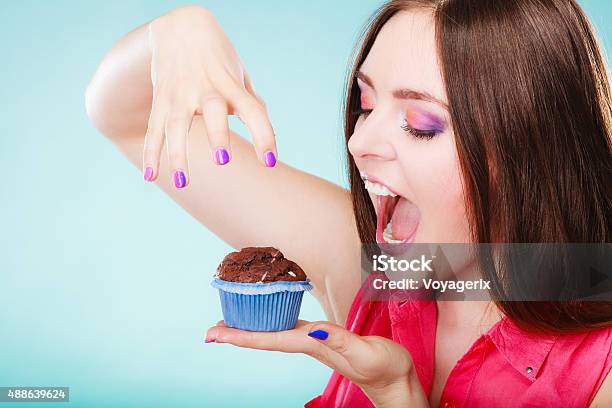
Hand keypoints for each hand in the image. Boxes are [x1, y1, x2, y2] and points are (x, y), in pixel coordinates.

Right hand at [144, 5, 275, 186]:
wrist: (180, 26)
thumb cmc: (218, 57)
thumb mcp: (239, 73)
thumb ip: (252, 103)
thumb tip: (269, 132)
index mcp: (231, 84)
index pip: (252, 109)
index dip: (263, 134)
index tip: (270, 160)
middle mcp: (205, 88)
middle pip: (212, 111)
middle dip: (217, 135)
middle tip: (223, 161)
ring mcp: (179, 94)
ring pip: (177, 125)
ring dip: (178, 154)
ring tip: (184, 183)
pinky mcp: (160, 100)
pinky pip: (154, 129)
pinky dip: (151, 152)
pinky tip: (150, 176)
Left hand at [205, 320, 428, 407]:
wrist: (396, 382)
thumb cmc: (385, 368)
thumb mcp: (365, 352)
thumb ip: (341, 341)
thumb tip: (315, 331)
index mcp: (314, 346)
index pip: (270, 340)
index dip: (242, 336)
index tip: (215, 334)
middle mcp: (309, 345)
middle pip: (265, 338)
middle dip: (237, 334)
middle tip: (210, 330)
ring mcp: (315, 344)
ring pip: (275, 334)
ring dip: (251, 330)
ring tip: (231, 323)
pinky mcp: (325, 340)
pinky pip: (290, 329)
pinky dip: (273, 324)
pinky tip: (270, 319)